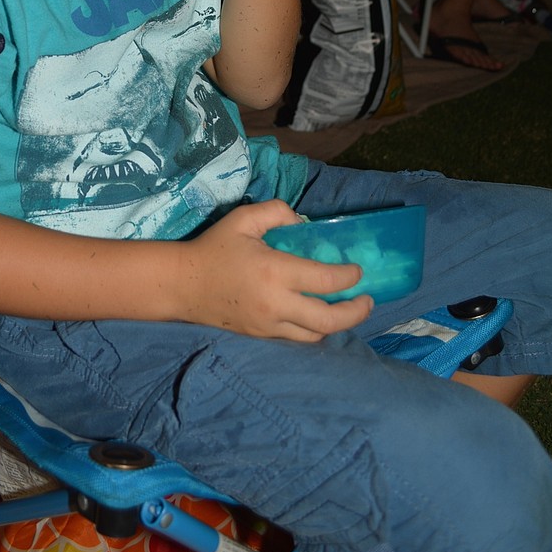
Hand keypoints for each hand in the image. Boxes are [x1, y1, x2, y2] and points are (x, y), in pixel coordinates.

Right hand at [181, 199, 373, 340]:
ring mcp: (269, 326)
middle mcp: (276, 304)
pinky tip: (319, 317)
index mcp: (275, 272)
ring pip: (315, 335)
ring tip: (347, 310)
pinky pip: (297, 339)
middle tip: (368, 300)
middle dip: (356, 312)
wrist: (183, 284)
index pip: (325, 280)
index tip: (358, 270)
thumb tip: (302, 223)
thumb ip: (276, 212)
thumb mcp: (243, 219)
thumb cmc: (214, 248)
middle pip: (328, 319)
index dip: (348, 276)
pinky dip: (314, 330)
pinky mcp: (262, 337)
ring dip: (337, 324)